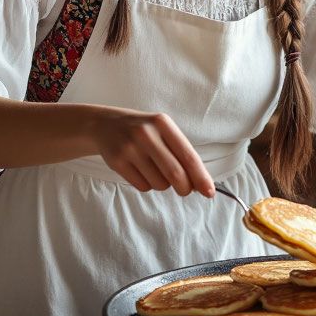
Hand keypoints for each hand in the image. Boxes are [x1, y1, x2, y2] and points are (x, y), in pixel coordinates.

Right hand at [86, 106, 213, 196]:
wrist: (106, 125)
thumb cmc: (143, 131)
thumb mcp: (162, 131)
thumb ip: (180, 153)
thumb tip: (198, 183)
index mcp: (163, 123)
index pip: (188, 156)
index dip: (200, 177)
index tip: (209, 192)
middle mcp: (146, 134)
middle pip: (175, 174)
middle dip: (184, 187)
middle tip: (185, 190)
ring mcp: (129, 148)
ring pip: (159, 184)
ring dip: (162, 184)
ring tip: (154, 169)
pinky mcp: (117, 162)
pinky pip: (142, 186)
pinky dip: (147, 185)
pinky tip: (140, 170)